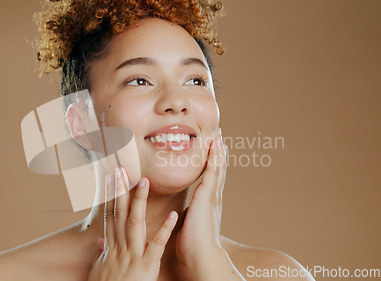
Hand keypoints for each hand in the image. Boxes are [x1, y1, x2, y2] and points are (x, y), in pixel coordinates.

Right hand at [88, 168, 177, 280]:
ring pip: (135, 223)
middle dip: (120, 191)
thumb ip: (100, 255)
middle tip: (122, 169)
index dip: (109, 196)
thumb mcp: (97, 272)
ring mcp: (132, 256)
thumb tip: (99, 241)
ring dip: (140, 201)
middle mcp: (120, 248)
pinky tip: (174, 215)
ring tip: (145, 181)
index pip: (109, 216)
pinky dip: (165, 230)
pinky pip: (157, 245)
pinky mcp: (146, 267)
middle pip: (119, 213)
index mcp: (111, 248)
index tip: (109, 179)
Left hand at [176, 128, 243, 280]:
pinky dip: (214, 157)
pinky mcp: (207, 195)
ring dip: (218, 150)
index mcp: (208, 203)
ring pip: (217, 167)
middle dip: (218, 152)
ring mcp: (212, 195)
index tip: (214, 150)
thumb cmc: (192, 244)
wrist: (200, 254)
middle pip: (218, 169)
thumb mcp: (188, 224)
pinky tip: (215, 145)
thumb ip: (187, 215)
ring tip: (219, 134)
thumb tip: (181, 214)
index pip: (211, 179)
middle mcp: (213, 197)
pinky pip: (212, 171)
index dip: (214, 164)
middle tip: (220, 136)